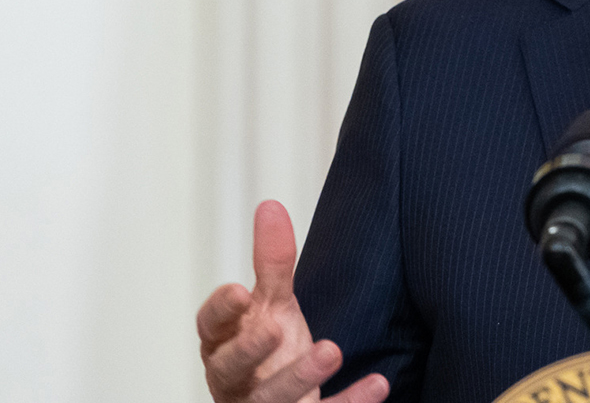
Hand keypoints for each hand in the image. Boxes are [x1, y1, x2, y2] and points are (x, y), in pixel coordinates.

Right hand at [196, 200, 390, 402]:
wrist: (284, 402)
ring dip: (300, 377)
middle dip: (250, 350)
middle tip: (274, 329)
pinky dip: (349, 402)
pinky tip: (378, 384)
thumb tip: (270, 206)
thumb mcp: (271, 305)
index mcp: (224, 344)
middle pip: (231, 368)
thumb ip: (271, 263)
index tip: (240, 290)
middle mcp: (236, 379)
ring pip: (271, 399)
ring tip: (332, 351)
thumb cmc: (268, 352)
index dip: (222, 310)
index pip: (212, 327)